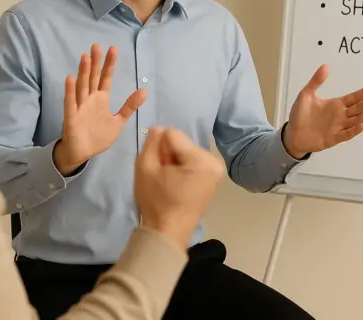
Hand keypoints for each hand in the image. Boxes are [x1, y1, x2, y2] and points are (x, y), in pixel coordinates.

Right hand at [53, 44, 146, 175]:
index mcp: (101, 99)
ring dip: (83, 72)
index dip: (109, 64)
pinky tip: (70, 78)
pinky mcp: (71, 117)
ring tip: (85, 56)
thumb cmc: (98, 136)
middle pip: (92, 77)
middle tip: (96, 45)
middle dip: (95, 62)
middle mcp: (90, 99)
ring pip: (81, 86)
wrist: (82, 153)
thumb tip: (144, 90)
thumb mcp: (118, 121)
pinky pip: (70, 103)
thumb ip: (129, 106)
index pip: (106, 78)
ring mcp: (79, 107)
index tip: (113, 49)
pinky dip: (70, 91)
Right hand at [134, 127, 224, 249]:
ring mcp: (217, 169)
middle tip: (163, 177)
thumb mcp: (145, 167)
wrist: (168, 232)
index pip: (172, 134)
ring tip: (170, 181)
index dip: (159, 148)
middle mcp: (214, 161)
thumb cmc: (156, 202)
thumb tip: (159, 129)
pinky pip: (194, 160)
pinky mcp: (215, 176)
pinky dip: (184, 167)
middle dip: (169, 154)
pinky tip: (178, 183)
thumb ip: (152, 142)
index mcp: (201, 159)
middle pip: (182, 142)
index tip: (159, 168)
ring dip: (175, 160)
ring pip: (187, 150)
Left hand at [283, 64, 362, 158]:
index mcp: (336, 105)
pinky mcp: (333, 138)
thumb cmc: (300, 114)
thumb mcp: (306, 94)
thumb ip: (316, 81)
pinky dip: (355, 130)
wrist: (292, 134)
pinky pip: (346, 134)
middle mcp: (340, 116)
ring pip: (356, 121)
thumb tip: (325, 66)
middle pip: (359, 108)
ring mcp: (338, 127)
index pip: (354, 97)